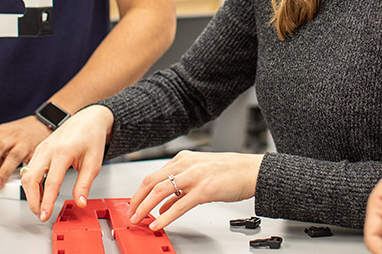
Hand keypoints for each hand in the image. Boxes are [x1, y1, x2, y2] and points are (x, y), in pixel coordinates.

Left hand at [0, 115, 50, 188]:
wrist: (43, 123)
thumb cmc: (20, 133)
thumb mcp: (3, 140)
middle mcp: (8, 135)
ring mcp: (22, 141)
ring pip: (11, 155)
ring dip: (3, 171)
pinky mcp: (35, 148)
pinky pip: (28, 160)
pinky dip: (21, 170)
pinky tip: (18, 179)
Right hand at [22, 105, 114, 221]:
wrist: (88, 119)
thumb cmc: (91, 137)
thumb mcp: (94, 162)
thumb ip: (85, 184)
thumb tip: (80, 202)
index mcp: (63, 152)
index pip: (51, 182)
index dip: (46, 202)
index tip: (45, 215)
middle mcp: (48, 149)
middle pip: (30, 179)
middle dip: (33, 201)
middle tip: (41, 214)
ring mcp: (41, 149)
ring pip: (26, 175)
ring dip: (31, 193)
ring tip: (42, 206)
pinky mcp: (38, 150)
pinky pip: (29, 170)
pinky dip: (32, 184)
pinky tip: (40, 192)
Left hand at [129, 150, 263, 230]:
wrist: (252, 170)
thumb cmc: (230, 171)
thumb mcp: (200, 174)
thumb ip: (180, 188)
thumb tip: (163, 205)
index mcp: (184, 159)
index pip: (153, 175)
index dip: (140, 191)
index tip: (133, 203)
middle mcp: (186, 164)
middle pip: (151, 181)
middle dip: (137, 199)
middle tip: (130, 213)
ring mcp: (195, 176)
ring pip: (160, 191)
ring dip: (145, 207)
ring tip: (138, 219)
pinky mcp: (204, 190)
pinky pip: (179, 205)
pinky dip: (165, 216)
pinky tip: (158, 223)